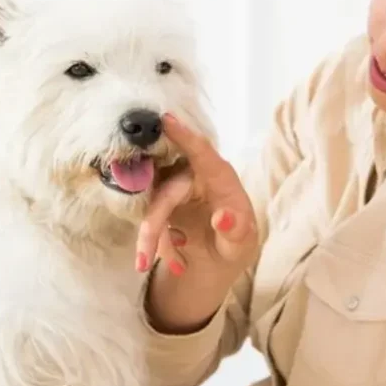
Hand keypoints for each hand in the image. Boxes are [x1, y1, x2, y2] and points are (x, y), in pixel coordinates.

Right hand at [137, 114, 257, 331]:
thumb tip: (224, 218)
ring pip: (152, 207)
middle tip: (144, 261)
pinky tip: (176, 263)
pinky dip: (156, 244)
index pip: (202, 152)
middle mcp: (195, 176)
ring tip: (154, 266)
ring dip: (150, 239)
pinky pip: (151, 218)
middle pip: (166, 193)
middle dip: (153, 227)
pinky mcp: (162, 200)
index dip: (183, 135)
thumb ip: (236, 231)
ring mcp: (176, 187)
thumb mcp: (242, 244)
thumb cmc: (236, 242)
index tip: (166, 119)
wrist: (220, 257)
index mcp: (220, 177)